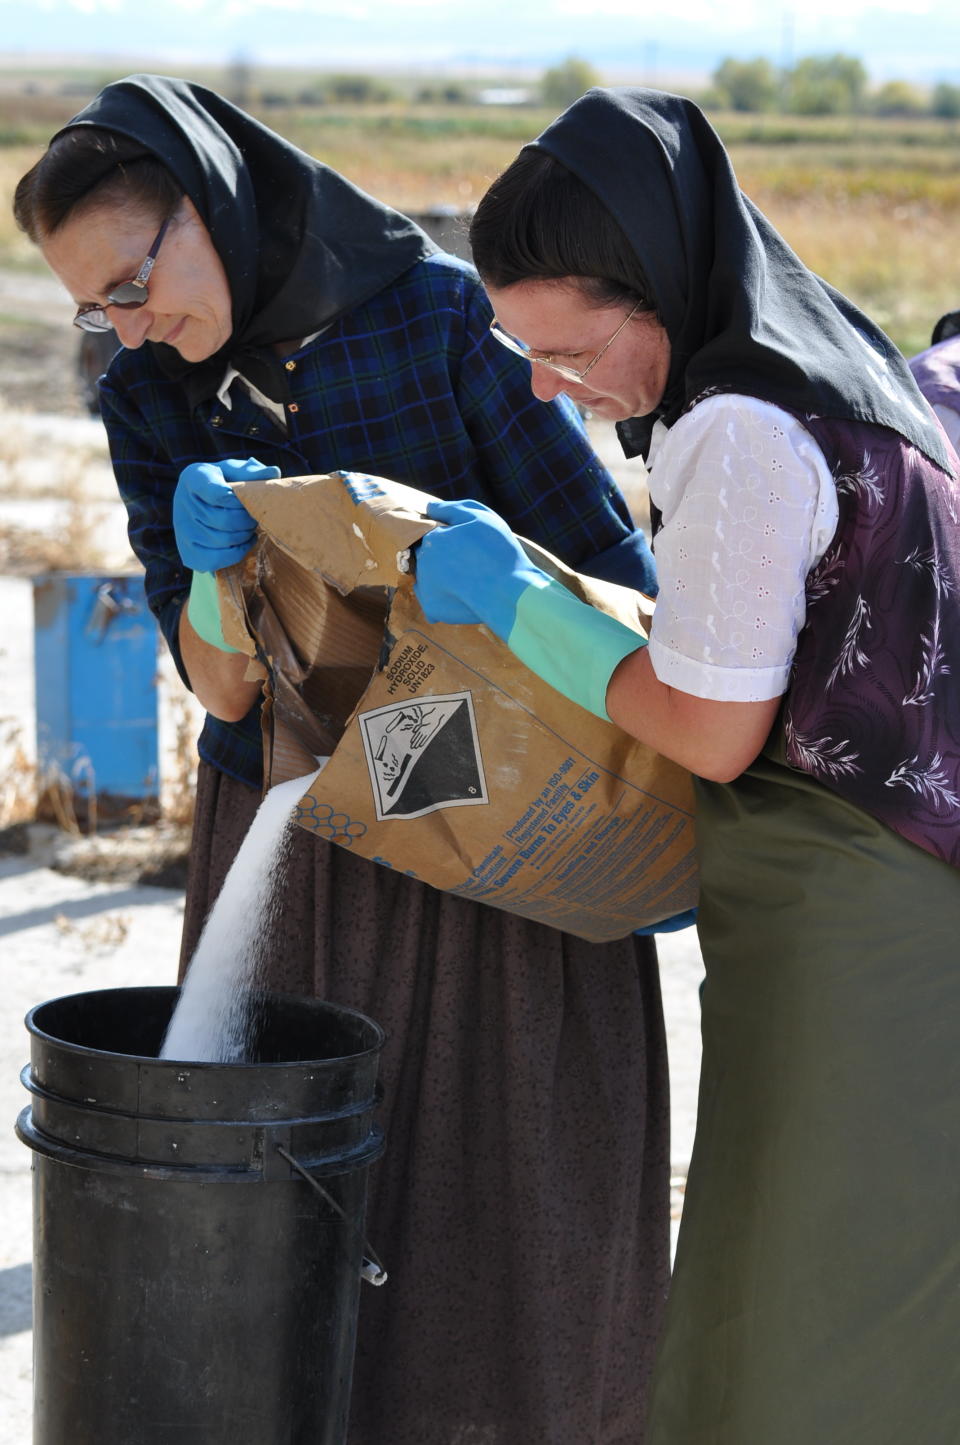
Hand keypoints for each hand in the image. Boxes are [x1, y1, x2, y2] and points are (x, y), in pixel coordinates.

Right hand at [173, 457, 280, 572]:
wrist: (202, 502)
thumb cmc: (224, 483)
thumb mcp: (236, 471)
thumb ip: (253, 472)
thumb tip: (274, 472)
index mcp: (194, 476)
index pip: (219, 494)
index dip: (240, 501)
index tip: (249, 500)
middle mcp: (182, 502)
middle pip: (223, 519)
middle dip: (247, 520)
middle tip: (256, 517)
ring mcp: (183, 530)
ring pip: (222, 540)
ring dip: (244, 536)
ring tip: (250, 528)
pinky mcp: (187, 552)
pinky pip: (216, 559)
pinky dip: (236, 553)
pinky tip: (244, 542)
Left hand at [414, 497, 545, 639]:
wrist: (510, 593)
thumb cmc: (498, 551)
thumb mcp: (480, 517)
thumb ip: (451, 509)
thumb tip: (428, 506)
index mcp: (432, 538)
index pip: (433, 535)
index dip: (452, 540)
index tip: (471, 547)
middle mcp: (422, 562)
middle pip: (429, 557)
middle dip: (446, 559)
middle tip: (473, 564)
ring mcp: (425, 587)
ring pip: (429, 579)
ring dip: (443, 579)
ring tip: (471, 581)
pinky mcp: (433, 609)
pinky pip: (434, 602)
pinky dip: (445, 600)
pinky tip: (465, 597)